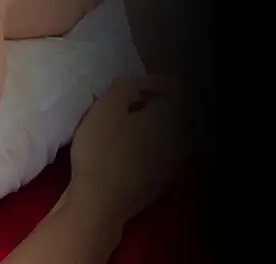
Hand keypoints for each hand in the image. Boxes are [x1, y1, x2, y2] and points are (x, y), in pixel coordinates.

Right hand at [68, 74, 197, 225]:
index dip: (152, 80)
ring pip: (170, 132)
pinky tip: (124, 149)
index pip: (179, 87)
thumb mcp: (104, 109)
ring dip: (150, 123)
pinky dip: (148, 143)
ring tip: (122, 125)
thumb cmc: (101, 152)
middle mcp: (182, 140)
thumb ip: (123, 87)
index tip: (127, 86)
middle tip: (124, 102)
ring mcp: (176, 163)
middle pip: (176, 110)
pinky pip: (163, 151)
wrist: (100, 203)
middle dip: (152, 101)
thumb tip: (133, 88)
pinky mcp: (164, 181)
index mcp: (173, 119)